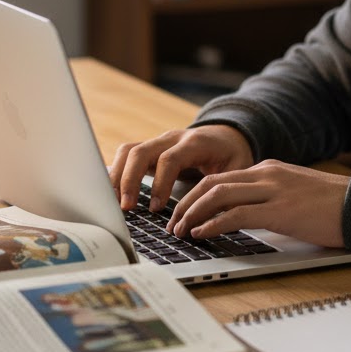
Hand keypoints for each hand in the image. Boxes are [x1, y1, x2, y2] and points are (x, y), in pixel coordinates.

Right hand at [108, 124, 253, 211]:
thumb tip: (211, 216)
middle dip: (129, 180)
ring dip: (118, 176)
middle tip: (126, 208)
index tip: (156, 208)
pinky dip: (117, 172)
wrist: (227, 135)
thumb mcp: (237, 169)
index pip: (170, 159)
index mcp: (195, 142)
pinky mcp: (150, 149)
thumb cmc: (232, 155)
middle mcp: (172, 138)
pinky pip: (127, 155)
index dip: (160, 183)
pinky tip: (113, 194)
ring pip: (129, 151)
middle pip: (141, 152)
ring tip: (114, 204)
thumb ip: (224, 188)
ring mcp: (159, 142)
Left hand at [166, 160, 348, 248]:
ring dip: (193, 214)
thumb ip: (270, 199)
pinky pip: (235, 214)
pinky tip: (202, 234)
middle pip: (212, 183)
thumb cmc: (334, 206)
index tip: (182, 211)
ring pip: (217, 195)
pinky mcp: (280, 210)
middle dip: (186, 204)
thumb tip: (244, 218)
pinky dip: (212, 224)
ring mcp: (273, 190)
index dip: (196, 194)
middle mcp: (267, 174)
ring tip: (181, 231)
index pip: (221, 178)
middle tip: (173, 223)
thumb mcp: (295, 194)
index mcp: (270, 169)